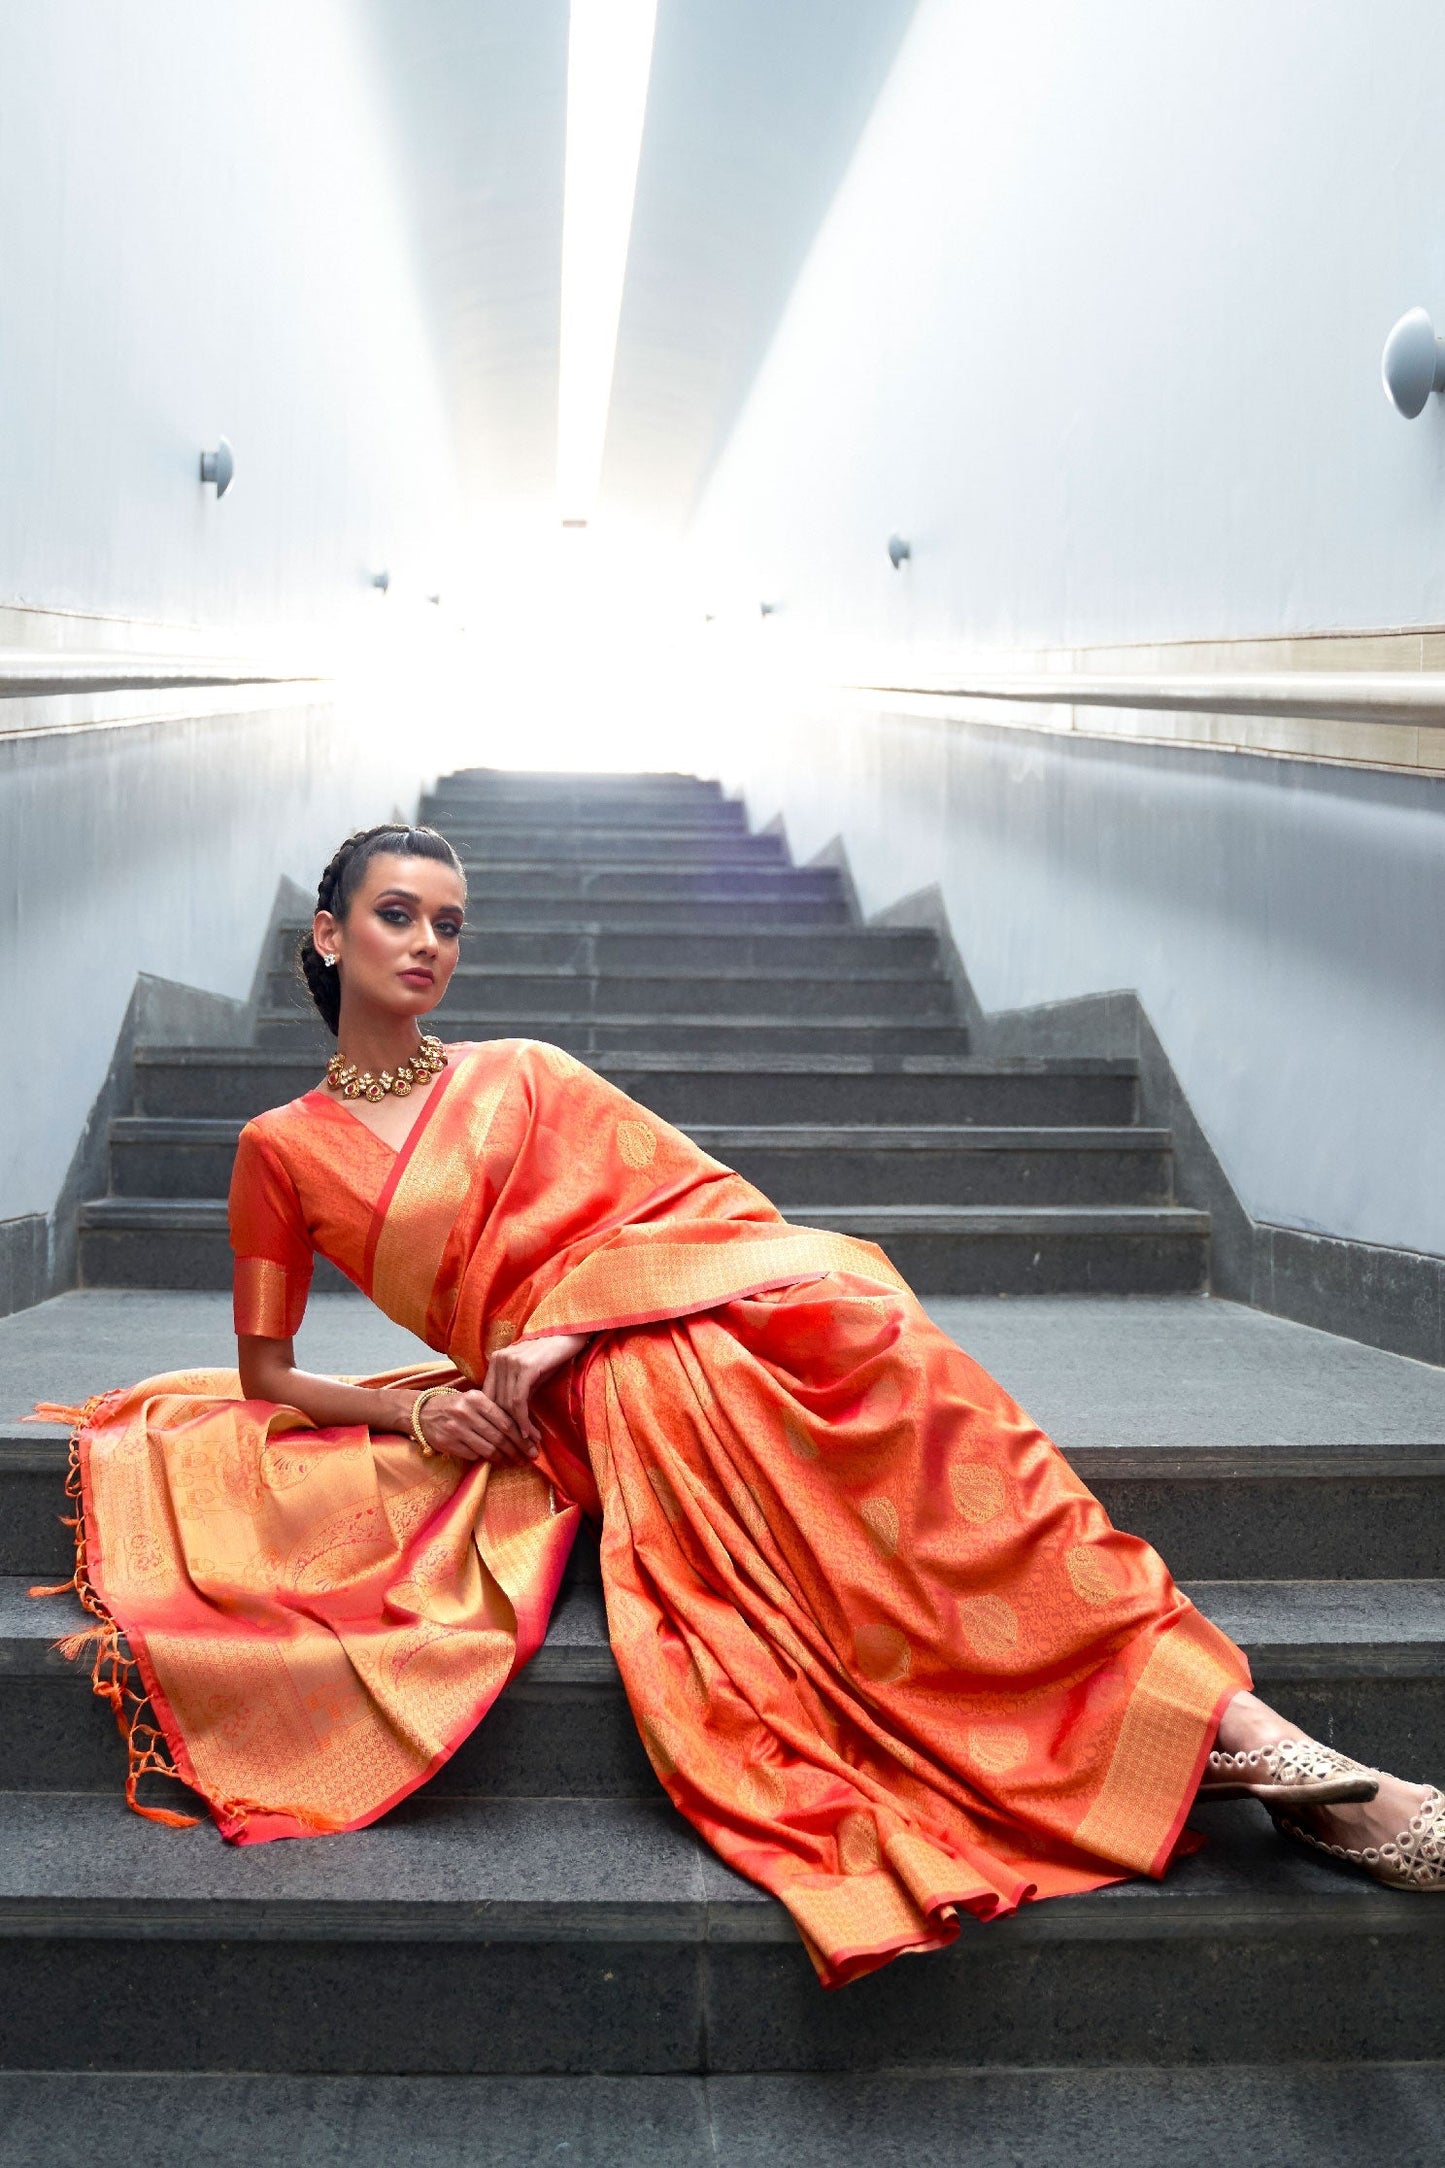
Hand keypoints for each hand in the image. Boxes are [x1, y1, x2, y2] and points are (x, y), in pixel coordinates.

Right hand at [414, 1382, 534, 1466]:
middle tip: (530, 1458)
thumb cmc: (456, 1407)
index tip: (534, 1444)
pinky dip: (485, 1459)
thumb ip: (495, 1412)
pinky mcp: (448, 1443)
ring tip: (515, 1462)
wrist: (422, 1412)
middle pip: (499, 1436)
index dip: (522, 1435)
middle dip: (518, 1450)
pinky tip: (495, 1461)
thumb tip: (524, 1431)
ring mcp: (455, 1428)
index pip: (506, 1420)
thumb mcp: (474, 1401)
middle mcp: (466, 1412)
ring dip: (505, 1458)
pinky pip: (473, 1455)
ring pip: (488, 1448)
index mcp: (476, 1398)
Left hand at [482, 1333, 589, 1448]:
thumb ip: (517, 1392)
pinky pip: (518, 1401)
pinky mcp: (525, 1368)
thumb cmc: (552, 1355)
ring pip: (507, 1405)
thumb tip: (512, 1421)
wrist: (570, 1334)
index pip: (489, 1397)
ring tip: (529, 1444)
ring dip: (518, 1429)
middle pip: (496, 1403)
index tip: (506, 1438)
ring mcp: (510, 1363)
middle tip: (520, 1448)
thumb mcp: (530, 1374)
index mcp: (496, 1361)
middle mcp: (499, 1360)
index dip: (496, 1420)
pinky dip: (523, 1420)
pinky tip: (531, 1433)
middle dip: (507, 1429)